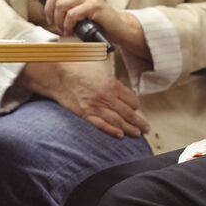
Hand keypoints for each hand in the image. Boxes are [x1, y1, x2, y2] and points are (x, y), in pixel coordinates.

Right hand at [21, 62, 149, 138]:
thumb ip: (112, 84)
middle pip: (128, 112)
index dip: (135, 106)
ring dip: (130, 129)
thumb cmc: (79, 71)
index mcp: (112, 85)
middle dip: (139, 122)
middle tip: (146, 128)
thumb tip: (122, 93)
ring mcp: (96, 106)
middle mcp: (107, 97)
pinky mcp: (86, 114)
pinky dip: (112, 131)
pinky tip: (120, 135)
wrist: (60, 75)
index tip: (136, 109)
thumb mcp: (101, 72)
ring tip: (137, 134)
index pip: (131, 99)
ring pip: (118, 121)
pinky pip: (101, 125)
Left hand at [30, 0, 115, 37]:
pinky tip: (70, 30)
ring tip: (63, 29)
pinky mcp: (94, 6)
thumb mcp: (79, 9)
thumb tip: (44, 9)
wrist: (118, 27)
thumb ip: (65, 5)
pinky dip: (68, 25)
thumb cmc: (97, 20)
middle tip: (52, 23)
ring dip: (58, 21)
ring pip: (61, 4)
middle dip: (48, 10)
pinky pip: (72, 14)